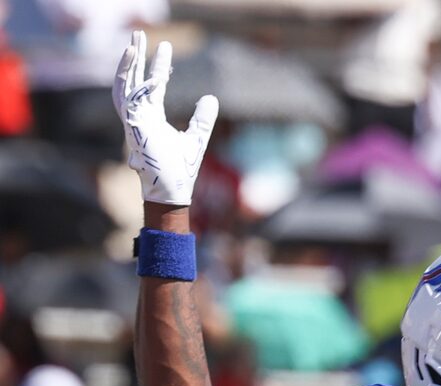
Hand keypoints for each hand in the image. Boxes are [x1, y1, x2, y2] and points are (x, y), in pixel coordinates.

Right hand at [114, 31, 218, 207]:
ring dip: (127, 62)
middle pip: (134, 79)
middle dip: (137, 57)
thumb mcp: (196, 138)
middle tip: (139, 33)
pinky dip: (126, 75)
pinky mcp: (131, 124)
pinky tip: (132, 58)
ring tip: (134, 41)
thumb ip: (202, 119)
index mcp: (152, 118)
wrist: (172, 192)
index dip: (159, 66)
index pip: (153, 86)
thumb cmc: (180, 172)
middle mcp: (140, 116)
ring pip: (125, 84)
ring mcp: (133, 120)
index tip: (165, 48)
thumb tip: (211, 97)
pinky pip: (125, 95)